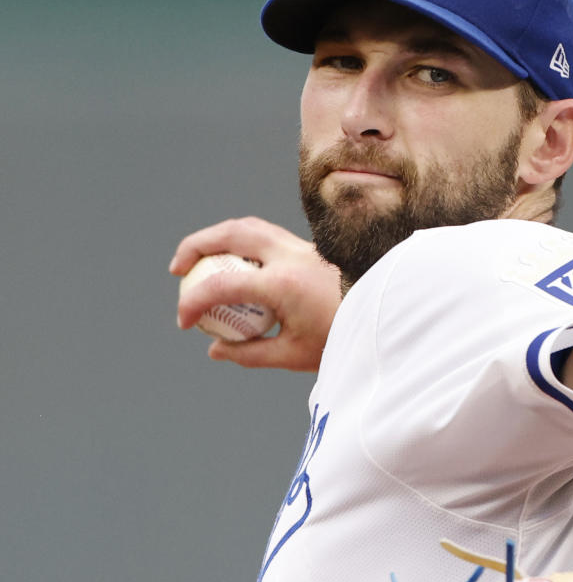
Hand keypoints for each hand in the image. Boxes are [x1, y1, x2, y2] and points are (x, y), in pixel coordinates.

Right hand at [169, 217, 340, 371]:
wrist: (386, 317)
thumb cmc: (344, 338)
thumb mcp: (294, 355)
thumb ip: (250, 353)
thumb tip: (215, 350)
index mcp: (284, 284)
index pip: (223, 284)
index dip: (194, 302)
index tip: (184, 322)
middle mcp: (291, 256)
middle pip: (231, 233)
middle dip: (195, 247)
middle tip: (177, 271)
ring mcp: (302, 246)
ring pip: (249, 226)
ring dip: (218, 238)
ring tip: (199, 262)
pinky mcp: (311, 247)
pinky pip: (266, 234)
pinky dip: (241, 242)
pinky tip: (235, 264)